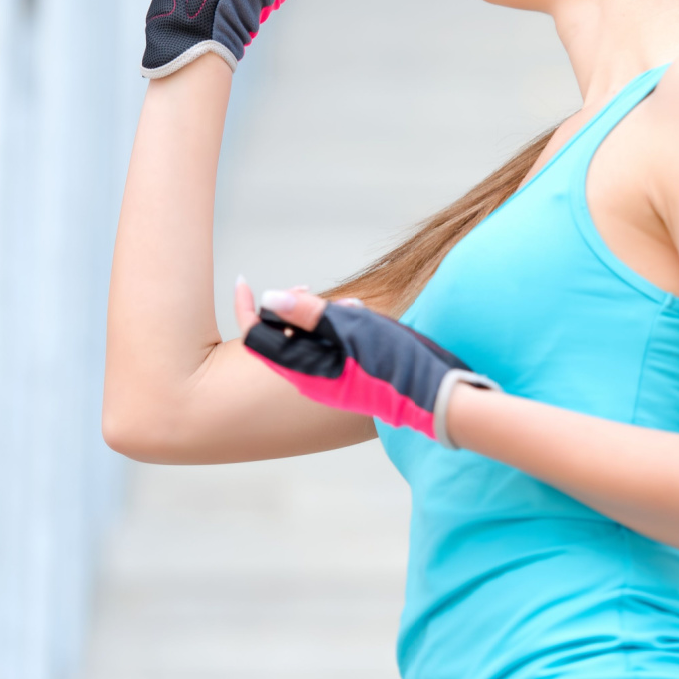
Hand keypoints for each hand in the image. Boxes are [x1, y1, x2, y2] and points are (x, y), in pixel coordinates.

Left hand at [234, 280, 498, 447]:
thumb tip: (269, 296)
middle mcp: (310, 380)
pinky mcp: (349, 380)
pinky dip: (337, 329)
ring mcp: (330, 382)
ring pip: (307, 341)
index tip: (243, 281)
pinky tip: (362, 317)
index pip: (257, 337)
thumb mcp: (351, 327)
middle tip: (309, 285)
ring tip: (352, 305)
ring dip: (320, 316)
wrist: (436, 397)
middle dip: (290, 307)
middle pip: (280, 338)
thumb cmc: (395, 363)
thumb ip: (308, 312)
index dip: (247, 308)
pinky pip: (328, 350)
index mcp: (303, 370)